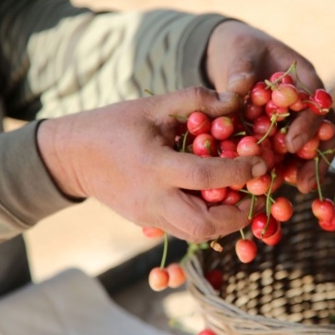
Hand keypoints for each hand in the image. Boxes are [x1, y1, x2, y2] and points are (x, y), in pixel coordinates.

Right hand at [37, 88, 267, 242]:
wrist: (73, 156)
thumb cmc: (114, 124)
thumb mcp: (153, 105)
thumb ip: (196, 99)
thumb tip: (236, 99)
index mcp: (153, 166)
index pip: (205, 177)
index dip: (239, 172)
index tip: (262, 164)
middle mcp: (152, 199)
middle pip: (203, 225)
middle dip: (238, 215)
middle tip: (257, 195)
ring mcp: (148, 216)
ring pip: (196, 235)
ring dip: (226, 223)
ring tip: (242, 200)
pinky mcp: (147, 223)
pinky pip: (184, 231)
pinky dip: (208, 222)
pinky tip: (218, 203)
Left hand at [205, 20, 334, 192]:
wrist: (234, 55)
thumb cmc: (240, 49)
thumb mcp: (239, 51)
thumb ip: (240, 69)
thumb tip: (238, 90)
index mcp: (305, 80)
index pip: (319, 107)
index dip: (309, 128)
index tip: (291, 145)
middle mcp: (305, 105)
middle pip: (321, 135)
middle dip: (313, 161)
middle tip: (301, 184)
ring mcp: (294, 122)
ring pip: (306, 150)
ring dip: (301, 171)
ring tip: (292, 192)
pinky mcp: (277, 136)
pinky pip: (284, 157)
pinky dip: (280, 171)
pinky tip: (269, 188)